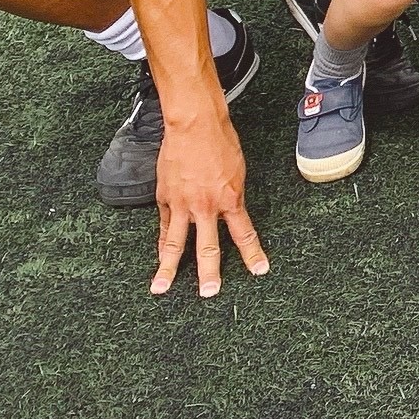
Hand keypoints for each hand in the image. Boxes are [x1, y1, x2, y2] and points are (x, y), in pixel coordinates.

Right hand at [150, 108, 265, 298]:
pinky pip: (164, 226)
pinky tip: (159, 258)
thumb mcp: (238, 171)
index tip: (259, 271)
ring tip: (160, 289)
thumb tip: (228, 213)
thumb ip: (231, 196)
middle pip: (207, 247)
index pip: (244, 234)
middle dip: (209, 273)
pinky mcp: (165, 198)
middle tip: (209, 293)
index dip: (253, 254)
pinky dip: (161, 243)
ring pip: (174, 244)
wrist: (195, 125)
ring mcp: (182, 204)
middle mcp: (206, 207)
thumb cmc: (221, 142)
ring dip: (168, 269)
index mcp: (230, 199)